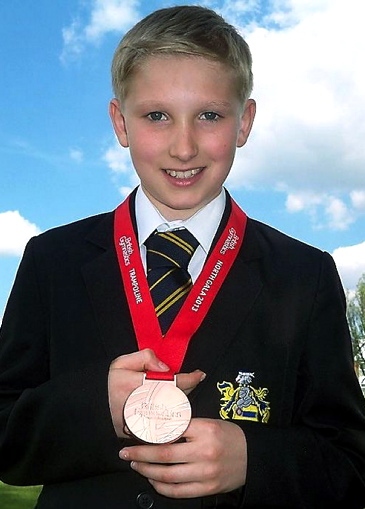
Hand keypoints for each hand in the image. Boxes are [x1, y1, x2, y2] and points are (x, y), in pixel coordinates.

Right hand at [108, 349, 204, 436]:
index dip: (190, 379)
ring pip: (176, 410)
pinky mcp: (148, 432)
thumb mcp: (121, 363)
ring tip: (184, 390)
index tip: (200, 375)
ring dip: (183, 400)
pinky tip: (176, 407)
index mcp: (140, 386)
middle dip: (188, 388)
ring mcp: (148, 420)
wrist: (97, 412)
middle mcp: (147, 405)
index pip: (172, 382)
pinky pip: (168, 422)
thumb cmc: (110, 386)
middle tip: (194, 380)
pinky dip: (175, 414)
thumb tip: (165, 367)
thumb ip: (144, 357)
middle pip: (178, 397)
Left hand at [120, 418, 246, 497]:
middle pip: (164, 454)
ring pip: (168, 475)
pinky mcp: (207, 489)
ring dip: (148, 471)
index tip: (134, 433)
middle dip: (141, 454)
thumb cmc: (228, 436)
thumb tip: (158, 428)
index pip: (171, 430)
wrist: (253, 456)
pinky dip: (162, 487)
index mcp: (204, 429)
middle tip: (126, 453)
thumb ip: (186, 426)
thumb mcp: (209, 422)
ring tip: (137, 465)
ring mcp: (206, 473)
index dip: (150, 433)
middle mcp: (204, 451)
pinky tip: (153, 480)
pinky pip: (178, 491)